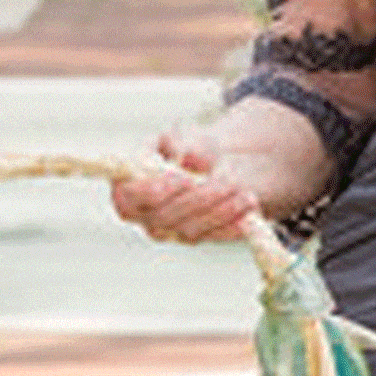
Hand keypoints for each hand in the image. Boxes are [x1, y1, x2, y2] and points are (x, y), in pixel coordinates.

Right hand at [109, 127, 263, 244]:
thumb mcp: (186, 137)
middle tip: (221, 181)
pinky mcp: (202, 237)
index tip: (180, 178)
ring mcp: (174, 232)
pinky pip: (215, 236)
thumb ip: (183, 144)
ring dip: (219, 211)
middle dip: (195, 200)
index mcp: (129, 189)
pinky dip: (233, 224)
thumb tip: (189, 158)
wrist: (219, 162)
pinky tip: (248, 207)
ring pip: (191, 230)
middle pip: (164, 218)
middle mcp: (147, 217)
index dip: (151, 192)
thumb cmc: (191, 147)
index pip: (128, 199)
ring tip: (241, 190)